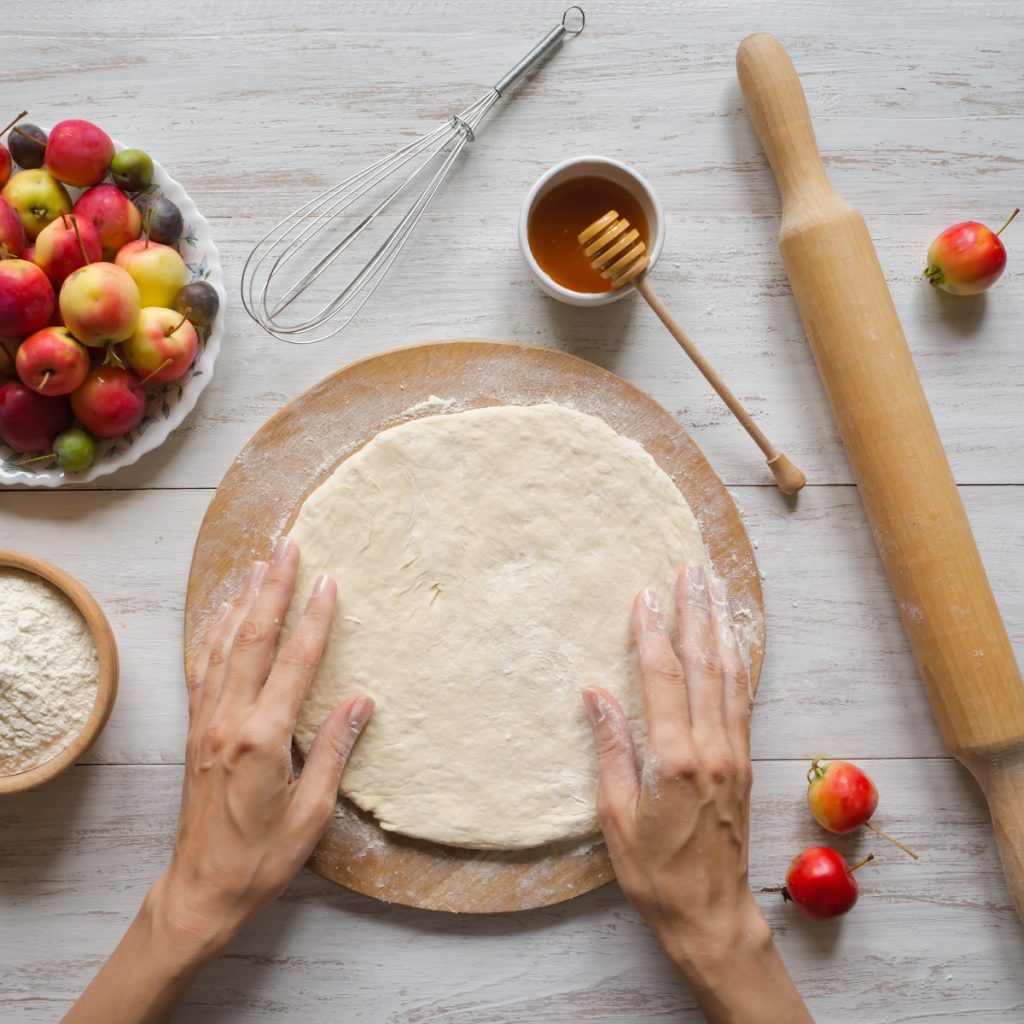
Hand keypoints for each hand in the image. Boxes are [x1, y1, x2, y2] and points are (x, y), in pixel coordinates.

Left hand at [65, 538, 371, 1023]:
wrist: (203, 888)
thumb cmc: (263, 857)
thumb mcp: (313, 811)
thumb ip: (335, 749)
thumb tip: (361, 700)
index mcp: (263, 738)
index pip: (294, 662)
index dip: (314, 618)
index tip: (328, 581)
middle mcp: (229, 720)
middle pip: (253, 639)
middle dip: (272, 588)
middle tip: (287, 546)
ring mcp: (206, 722)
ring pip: (223, 646)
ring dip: (242, 601)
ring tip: (257, 564)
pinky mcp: (196, 730)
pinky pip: (203, 668)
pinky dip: (213, 634)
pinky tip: (222, 615)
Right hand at [584, 562, 812, 1023]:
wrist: (712, 912)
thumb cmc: (656, 872)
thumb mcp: (617, 817)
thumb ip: (613, 750)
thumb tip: (597, 693)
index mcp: (675, 759)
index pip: (663, 679)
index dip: (653, 632)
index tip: (645, 594)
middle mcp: (712, 747)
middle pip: (704, 664)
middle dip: (696, 611)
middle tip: (692, 568)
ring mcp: (734, 752)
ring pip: (731, 675)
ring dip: (722, 627)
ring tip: (717, 587)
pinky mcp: (745, 761)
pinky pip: (744, 699)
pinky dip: (740, 662)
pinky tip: (735, 640)